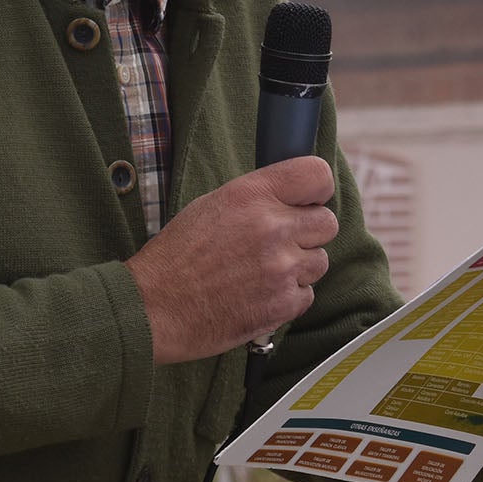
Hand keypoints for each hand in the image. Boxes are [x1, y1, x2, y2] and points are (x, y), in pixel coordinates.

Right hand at [129, 157, 338, 364]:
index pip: (317, 175)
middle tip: (282, 243)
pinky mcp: (283, 304)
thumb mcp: (211, 205)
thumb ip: (257, 199)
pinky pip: (307, 295)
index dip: (318, 190)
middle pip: (327, 223)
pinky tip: (259, 295)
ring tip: (263, 273)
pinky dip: (288, 297)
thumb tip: (291, 200)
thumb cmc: (177, 257)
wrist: (155, 307)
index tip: (310, 201)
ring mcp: (281, 268)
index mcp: (252, 195)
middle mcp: (272, 228)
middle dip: (309, 233)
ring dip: (299, 267)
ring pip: (320, 261)